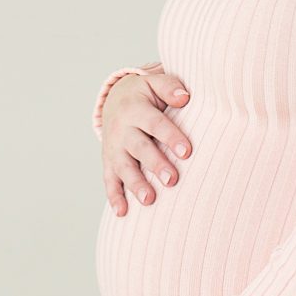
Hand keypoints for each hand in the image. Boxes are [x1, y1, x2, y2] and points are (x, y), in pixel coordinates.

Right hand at [100, 72, 194, 214]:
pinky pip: (109, 180)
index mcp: (136, 108)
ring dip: (135, 184)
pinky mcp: (108, 160)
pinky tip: (122, 212)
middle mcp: (122, 129)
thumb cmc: (146, 93)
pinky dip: (114, 196)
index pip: (155, 124)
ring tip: (149, 200)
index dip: (171, 137)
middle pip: (139, 148)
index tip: (187, 152)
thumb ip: (170, 87)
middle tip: (173, 180)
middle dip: (155, 165)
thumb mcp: (155, 83)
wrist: (116, 99)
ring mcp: (113, 147)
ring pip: (123, 167)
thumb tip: (185, 97)